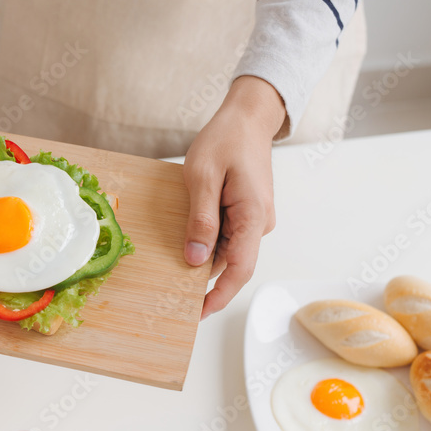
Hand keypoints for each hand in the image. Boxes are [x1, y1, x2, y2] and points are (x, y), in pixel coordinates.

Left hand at [183, 75, 285, 318]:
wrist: (247, 118)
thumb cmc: (225, 140)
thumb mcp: (203, 177)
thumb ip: (200, 220)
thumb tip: (194, 259)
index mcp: (252, 216)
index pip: (240, 269)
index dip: (219, 295)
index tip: (199, 313)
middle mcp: (259, 223)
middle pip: (232, 263)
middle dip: (205, 279)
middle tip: (171, 289)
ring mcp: (254, 219)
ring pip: (228, 251)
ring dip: (203, 257)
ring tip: (174, 259)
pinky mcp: (246, 213)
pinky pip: (227, 236)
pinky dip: (207, 241)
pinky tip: (187, 237)